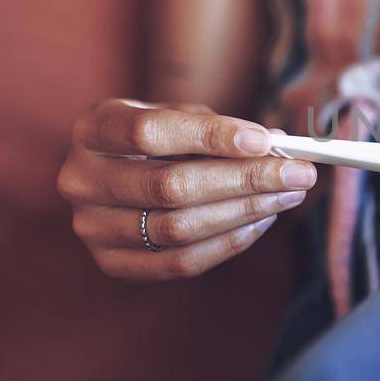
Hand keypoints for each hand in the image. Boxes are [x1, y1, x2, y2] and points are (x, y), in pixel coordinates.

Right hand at [56, 99, 316, 280]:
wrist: (116, 174)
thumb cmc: (156, 139)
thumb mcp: (176, 117)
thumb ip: (218, 127)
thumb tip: (277, 143)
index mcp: (92, 129)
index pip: (149, 132)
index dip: (210, 136)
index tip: (264, 140)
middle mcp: (80, 179)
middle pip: (169, 186)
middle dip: (243, 180)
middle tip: (298, 173)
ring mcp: (91, 228)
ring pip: (177, 229)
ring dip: (243, 213)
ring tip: (288, 195)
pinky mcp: (111, 263)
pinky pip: (178, 263)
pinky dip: (227, 243)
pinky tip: (261, 221)